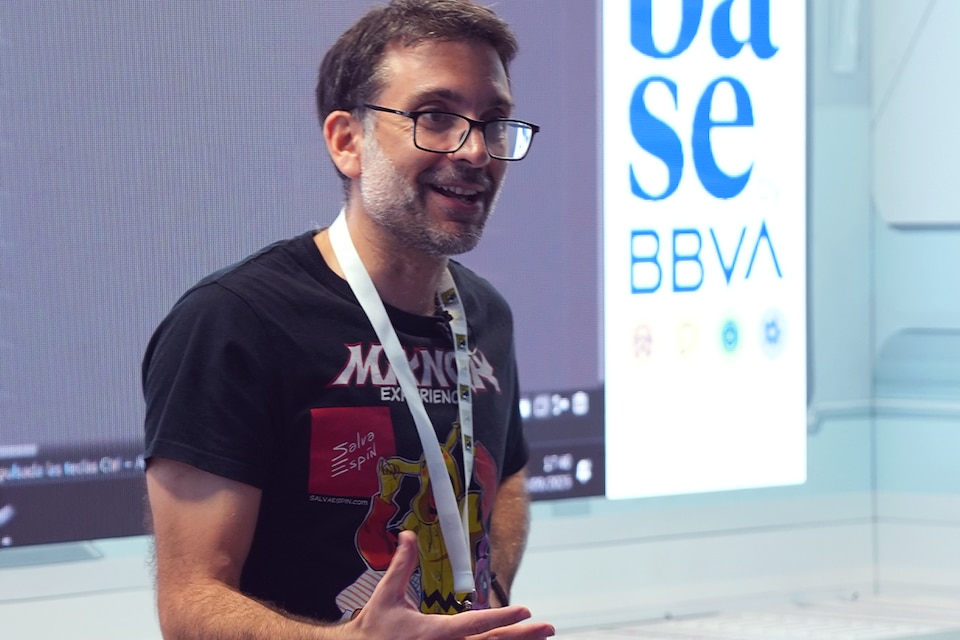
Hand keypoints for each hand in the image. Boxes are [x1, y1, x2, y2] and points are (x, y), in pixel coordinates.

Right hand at [348, 530, 553, 639]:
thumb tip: (409, 535)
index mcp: (434, 633)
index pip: (475, 624)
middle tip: (548, 627)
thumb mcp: (387, 595)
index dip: (502, 617)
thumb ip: (402, 565)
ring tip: (541, 637)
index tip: (525, 610)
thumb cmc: (373, 629)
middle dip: (522, 636)